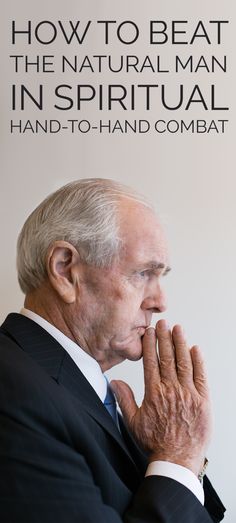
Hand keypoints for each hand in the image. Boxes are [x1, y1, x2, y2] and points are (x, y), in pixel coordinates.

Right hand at [111, 320, 212, 475]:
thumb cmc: (155, 443)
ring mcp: (188, 394)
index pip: (151, 361)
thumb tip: (114, 382)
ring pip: (184, 362)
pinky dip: (198, 361)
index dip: (150, 344)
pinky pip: (201, 376)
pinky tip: (195, 349)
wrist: (177, 459)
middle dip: (164, 337)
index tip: (149, 332)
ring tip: (178, 328)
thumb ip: (124, 399)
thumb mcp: (133, 422)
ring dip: (180, 343)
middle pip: (167, 357)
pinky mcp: (203, 400)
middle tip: (163, 323)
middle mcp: (171, 390)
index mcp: (153, 393)